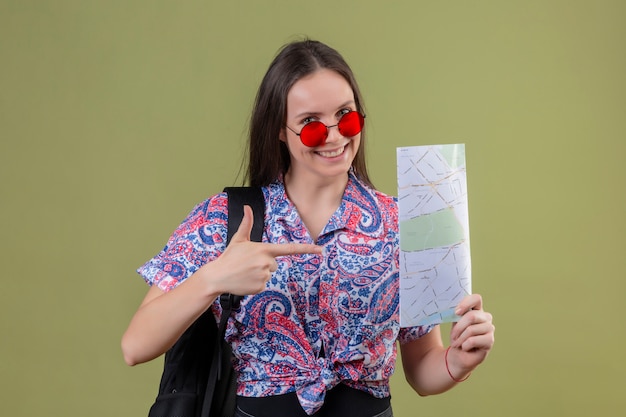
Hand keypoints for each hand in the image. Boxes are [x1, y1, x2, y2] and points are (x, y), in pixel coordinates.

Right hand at [207, 205, 321, 294]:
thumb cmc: (228, 257)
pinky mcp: (260, 287)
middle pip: (274, 264)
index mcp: (264, 249)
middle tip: (248, 265)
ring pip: (269, 275)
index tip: (320, 250)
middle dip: (264, 265)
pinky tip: (245, 281)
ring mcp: (264, 275)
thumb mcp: (238, 239)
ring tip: (245, 272)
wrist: (217, 276)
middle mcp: (267, 262)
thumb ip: (246, 223)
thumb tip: (246, 207)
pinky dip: (255, 284)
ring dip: (258, 274)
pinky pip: (263, 285)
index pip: (289, 248)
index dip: (306, 249)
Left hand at [448, 294, 494, 374]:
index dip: (466, 303)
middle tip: (453, 337)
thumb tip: (454, 309)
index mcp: (477, 310)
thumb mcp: (455, 324)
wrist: (458, 355)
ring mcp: (490, 329)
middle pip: (471, 316)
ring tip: (457, 343)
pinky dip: (464, 345)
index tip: (456, 313)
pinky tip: (465, 348)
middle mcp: (486, 317)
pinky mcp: (490, 341)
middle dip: (458, 328)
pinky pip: (473, 340)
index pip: (476, 299)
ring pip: (471, 329)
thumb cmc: (457, 337)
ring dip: (460, 338)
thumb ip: (457, 314)